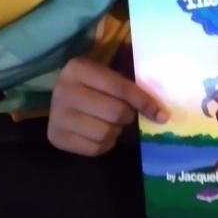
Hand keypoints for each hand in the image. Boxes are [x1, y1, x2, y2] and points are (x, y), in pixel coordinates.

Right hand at [48, 57, 166, 155]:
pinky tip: (100, 133)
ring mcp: (57, 116)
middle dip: (128, 116)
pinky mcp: (55, 137)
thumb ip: (132, 83)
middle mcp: (63, 91)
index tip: (162, 114)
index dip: (144, 101)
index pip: (120, 88)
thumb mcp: (109, 73)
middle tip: (127, 114)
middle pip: (115, 113)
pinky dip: (105, 144)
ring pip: (105, 133)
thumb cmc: (94, 83)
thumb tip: (161, 111)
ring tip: (111, 122)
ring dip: (116, 131)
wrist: (62, 97)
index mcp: (78, 68)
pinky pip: (94, 149)